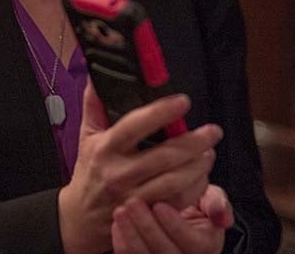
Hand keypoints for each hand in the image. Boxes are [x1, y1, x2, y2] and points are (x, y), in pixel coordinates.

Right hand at [58, 83, 221, 253]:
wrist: (80, 219)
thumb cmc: (89, 171)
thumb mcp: (86, 136)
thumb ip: (94, 104)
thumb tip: (98, 75)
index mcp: (106, 147)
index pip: (135, 125)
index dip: (161, 112)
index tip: (183, 101)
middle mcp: (119, 172)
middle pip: (164, 156)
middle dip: (194, 142)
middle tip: (213, 131)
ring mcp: (133, 196)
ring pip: (174, 181)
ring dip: (198, 166)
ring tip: (210, 152)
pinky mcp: (146, 214)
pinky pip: (177, 201)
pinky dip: (195, 188)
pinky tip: (202, 175)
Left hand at [111, 185, 233, 253]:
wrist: (178, 216)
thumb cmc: (194, 205)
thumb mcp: (210, 199)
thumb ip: (216, 202)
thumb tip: (222, 217)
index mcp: (206, 247)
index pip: (192, 242)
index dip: (175, 225)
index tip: (160, 205)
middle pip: (166, 252)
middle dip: (147, 227)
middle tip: (132, 202)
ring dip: (131, 236)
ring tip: (120, 211)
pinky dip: (122, 245)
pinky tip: (117, 225)